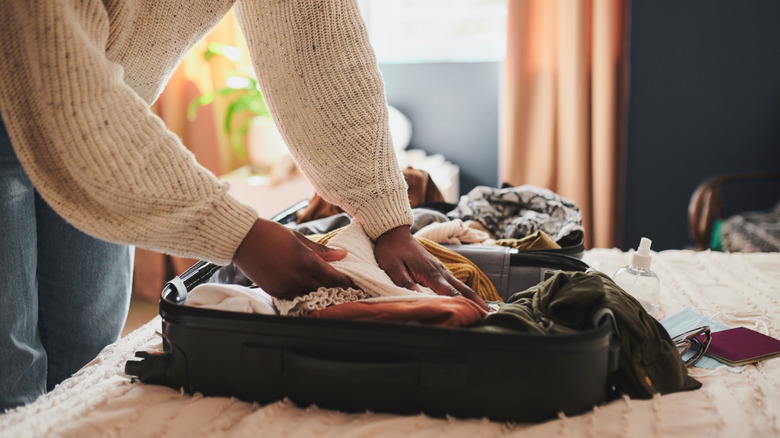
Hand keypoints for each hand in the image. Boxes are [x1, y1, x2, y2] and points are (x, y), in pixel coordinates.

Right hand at [233, 218, 354, 299]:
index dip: (345, 281)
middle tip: (344, 289)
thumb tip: (343, 254)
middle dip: (335, 289)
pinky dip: (303, 295)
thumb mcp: (299, 238)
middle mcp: (297, 276)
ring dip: (319, 293)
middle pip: (324, 289)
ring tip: (327, 291)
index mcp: (306, 260)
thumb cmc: (272, 234)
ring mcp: (285, 286)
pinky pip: (295, 298)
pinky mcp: (275, 292)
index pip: (333, 277)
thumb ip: (322, 250)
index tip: (352, 283)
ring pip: (310, 296)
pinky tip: (308, 291)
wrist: (243, 239)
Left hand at [374, 225, 487, 310]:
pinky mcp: (438, 269)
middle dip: (477, 303)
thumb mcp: (394, 270)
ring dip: (474, 298)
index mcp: (432, 274)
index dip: (464, 306)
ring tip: (486, 311)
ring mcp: (441, 269)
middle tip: (490, 316)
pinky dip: (465, 292)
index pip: (452, 294)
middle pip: (463, 290)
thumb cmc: (391, 251)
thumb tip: (421, 300)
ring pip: (461, 286)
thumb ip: (407, 285)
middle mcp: (441, 272)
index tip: (475, 317)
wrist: (393, 233)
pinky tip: (469, 299)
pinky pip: (455, 283)